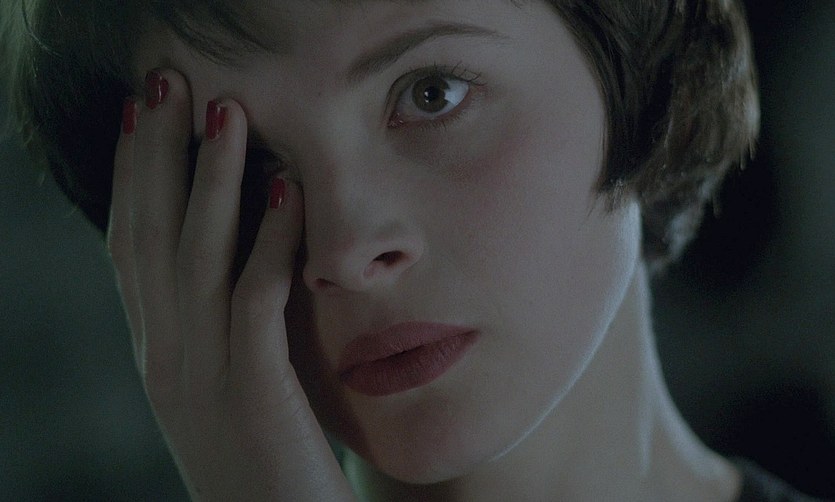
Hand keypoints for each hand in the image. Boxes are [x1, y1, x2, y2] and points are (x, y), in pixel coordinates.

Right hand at [107, 69, 353, 500]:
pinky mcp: (254, 393)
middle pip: (148, 236)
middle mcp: (166, 357)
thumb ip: (221, 330)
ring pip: (195, 256)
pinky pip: (256, 299)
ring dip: (208, 178)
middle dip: (153, 155)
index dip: (130, 178)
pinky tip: (286, 189)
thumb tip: (241, 261)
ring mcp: (204, 375)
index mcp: (159, 353)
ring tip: (222, 112)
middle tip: (164, 85)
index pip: (131, 249)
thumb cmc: (260, 460)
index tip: (140, 118)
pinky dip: (269, 238)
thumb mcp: (224, 388)